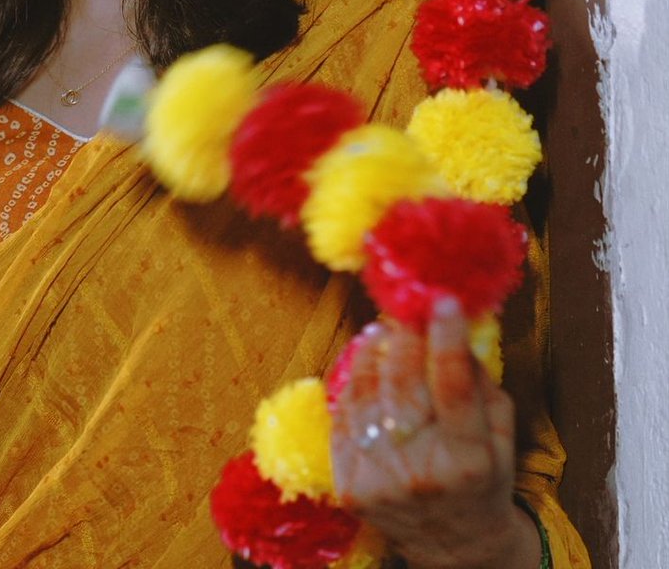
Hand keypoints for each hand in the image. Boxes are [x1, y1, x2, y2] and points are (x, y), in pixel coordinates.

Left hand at [330, 297, 539, 568]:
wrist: (455, 545)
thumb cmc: (483, 478)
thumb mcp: (500, 436)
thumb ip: (481, 382)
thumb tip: (454, 325)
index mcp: (468, 463)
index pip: (453, 388)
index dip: (446, 339)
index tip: (442, 300)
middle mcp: (420, 473)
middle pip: (402, 385)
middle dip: (404, 338)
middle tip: (406, 310)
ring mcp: (379, 482)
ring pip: (365, 397)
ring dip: (371, 355)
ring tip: (381, 332)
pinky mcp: (349, 487)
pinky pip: (343, 419)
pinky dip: (352, 385)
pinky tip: (364, 364)